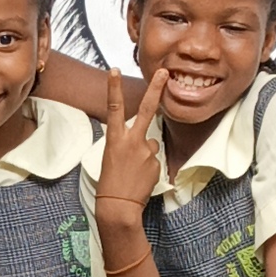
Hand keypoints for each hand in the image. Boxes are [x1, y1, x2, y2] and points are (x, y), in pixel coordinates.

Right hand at [94, 67, 168, 232]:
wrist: (118, 206)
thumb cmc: (110, 184)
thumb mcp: (112, 158)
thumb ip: (129, 144)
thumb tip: (148, 141)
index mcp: (114, 139)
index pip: (113, 108)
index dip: (113, 88)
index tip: (114, 70)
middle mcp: (131, 141)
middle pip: (146, 109)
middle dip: (156, 89)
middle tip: (165, 72)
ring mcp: (145, 152)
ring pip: (152, 144)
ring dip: (146, 154)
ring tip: (134, 171)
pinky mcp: (156, 163)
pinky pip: (155, 160)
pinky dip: (149, 167)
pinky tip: (140, 178)